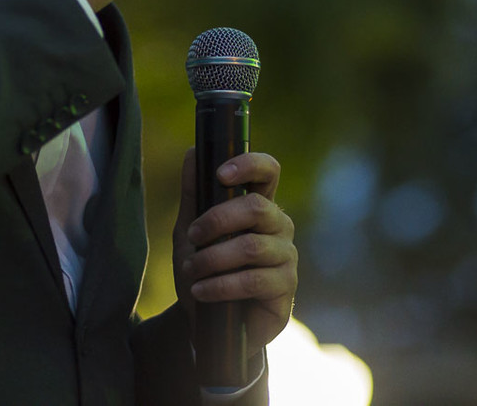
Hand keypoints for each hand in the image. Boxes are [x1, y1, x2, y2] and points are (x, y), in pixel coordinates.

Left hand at [173, 149, 297, 354]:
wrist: (208, 324)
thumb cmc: (205, 272)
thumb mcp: (190, 231)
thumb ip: (193, 193)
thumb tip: (193, 152)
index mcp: (260, 205)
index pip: (268, 171)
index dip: (250, 165)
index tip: (221, 174)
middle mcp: (279, 226)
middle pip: (258, 208)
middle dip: (218, 220)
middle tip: (192, 236)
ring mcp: (286, 257)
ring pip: (252, 246)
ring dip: (213, 258)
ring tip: (191, 270)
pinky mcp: (286, 289)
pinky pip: (253, 280)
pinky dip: (220, 285)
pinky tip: (201, 291)